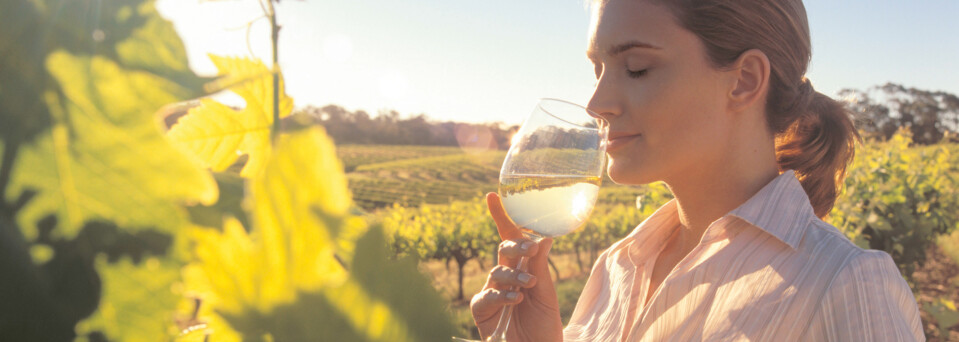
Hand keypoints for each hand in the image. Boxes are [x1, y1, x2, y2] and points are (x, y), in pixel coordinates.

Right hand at [470, 192, 562, 341]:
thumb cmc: (544, 328)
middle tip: (530, 247)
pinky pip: (487, 295)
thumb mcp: (546, 296)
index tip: (491, 196)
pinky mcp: (482, 310)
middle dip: (515, 244)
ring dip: (514, 275)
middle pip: (503, 250)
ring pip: (497, 271)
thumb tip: (544, 237)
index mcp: (522, 270)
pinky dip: (502, 294)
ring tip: (528, 285)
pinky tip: (516, 298)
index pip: (511, 240)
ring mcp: (492, 293)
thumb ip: (540, 268)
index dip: (502, 218)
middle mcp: (505, 278)